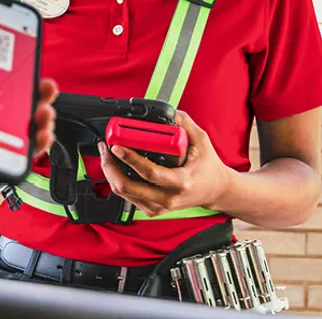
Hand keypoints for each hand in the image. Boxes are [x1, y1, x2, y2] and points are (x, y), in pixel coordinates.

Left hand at [0, 0, 59, 198]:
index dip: (17, 57)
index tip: (32, 50)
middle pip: (13, 93)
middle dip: (37, 88)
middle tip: (47, 85)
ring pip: (17, 122)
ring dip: (39, 116)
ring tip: (45, 113)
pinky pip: (8, 152)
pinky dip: (29, 148)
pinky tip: (37, 138)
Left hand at [98, 111, 233, 217]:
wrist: (216, 191)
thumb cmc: (208, 167)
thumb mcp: (202, 141)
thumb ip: (185, 124)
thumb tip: (170, 113)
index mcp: (181, 182)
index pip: (149, 173)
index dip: (130, 159)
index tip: (117, 146)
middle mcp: (168, 198)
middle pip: (128, 187)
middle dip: (110, 167)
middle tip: (106, 148)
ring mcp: (159, 206)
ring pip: (124, 194)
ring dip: (110, 174)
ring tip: (107, 155)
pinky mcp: (153, 209)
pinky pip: (128, 198)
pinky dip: (118, 182)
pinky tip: (116, 168)